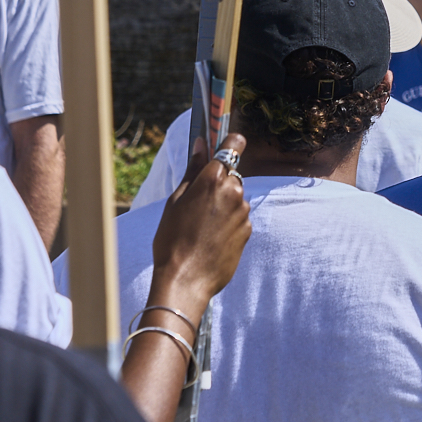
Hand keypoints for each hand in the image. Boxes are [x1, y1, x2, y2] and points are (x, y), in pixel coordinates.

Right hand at [150, 132, 251, 312]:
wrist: (185, 279)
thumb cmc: (172, 239)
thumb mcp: (175, 201)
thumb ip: (192, 171)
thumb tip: (201, 144)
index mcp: (213, 178)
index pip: (234, 144)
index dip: (231, 142)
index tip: (227, 144)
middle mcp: (234, 190)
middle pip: (232, 176)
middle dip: (219, 184)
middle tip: (198, 205)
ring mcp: (243, 211)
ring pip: (235, 199)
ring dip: (224, 206)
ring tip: (201, 228)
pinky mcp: (248, 230)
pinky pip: (238, 219)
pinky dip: (228, 225)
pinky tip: (211, 239)